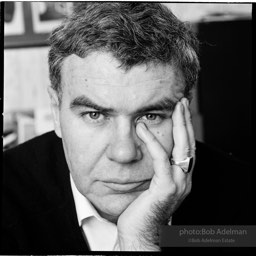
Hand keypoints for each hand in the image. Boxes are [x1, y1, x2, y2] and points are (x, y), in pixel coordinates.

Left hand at [116, 98, 194, 250]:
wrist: (140, 234)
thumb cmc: (142, 209)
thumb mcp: (152, 184)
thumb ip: (156, 169)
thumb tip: (150, 151)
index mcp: (181, 177)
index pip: (187, 147)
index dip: (186, 128)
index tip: (182, 111)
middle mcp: (184, 179)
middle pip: (189, 144)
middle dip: (187, 121)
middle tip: (183, 103)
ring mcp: (178, 184)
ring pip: (182, 148)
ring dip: (179, 125)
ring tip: (174, 108)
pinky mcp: (166, 188)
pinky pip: (161, 159)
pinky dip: (152, 142)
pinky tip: (142, 128)